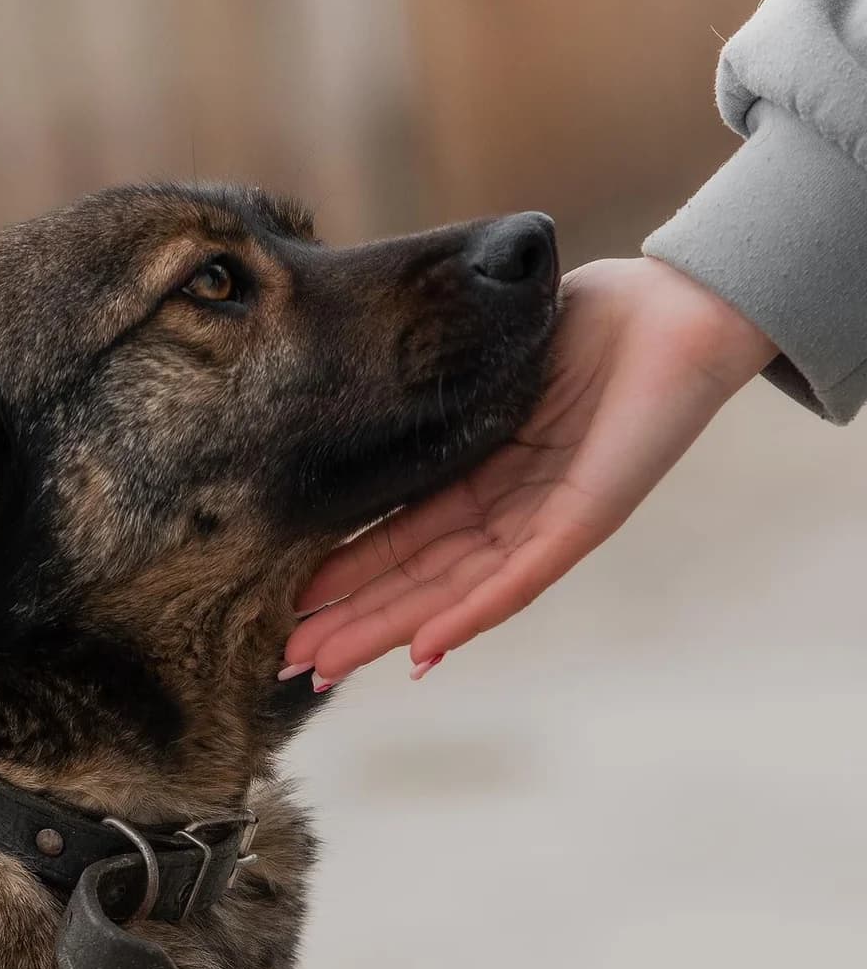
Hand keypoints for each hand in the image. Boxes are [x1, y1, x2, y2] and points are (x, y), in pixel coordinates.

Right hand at [284, 257, 777, 684]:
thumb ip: (436, 386)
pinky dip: (468, 615)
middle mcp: (508, 508)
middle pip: (419, 575)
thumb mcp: (489, 359)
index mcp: (482, 471)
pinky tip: (421, 650)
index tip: (294, 597)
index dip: (349, 569)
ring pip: (455, 588)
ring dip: (391, 629)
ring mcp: (545, 519)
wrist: (676, 306)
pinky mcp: (585, 518)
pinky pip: (520, 578)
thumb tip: (368, 385)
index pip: (403, 534)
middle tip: (292, 658)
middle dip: (355, 617)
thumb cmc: (586, 322)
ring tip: (328, 662)